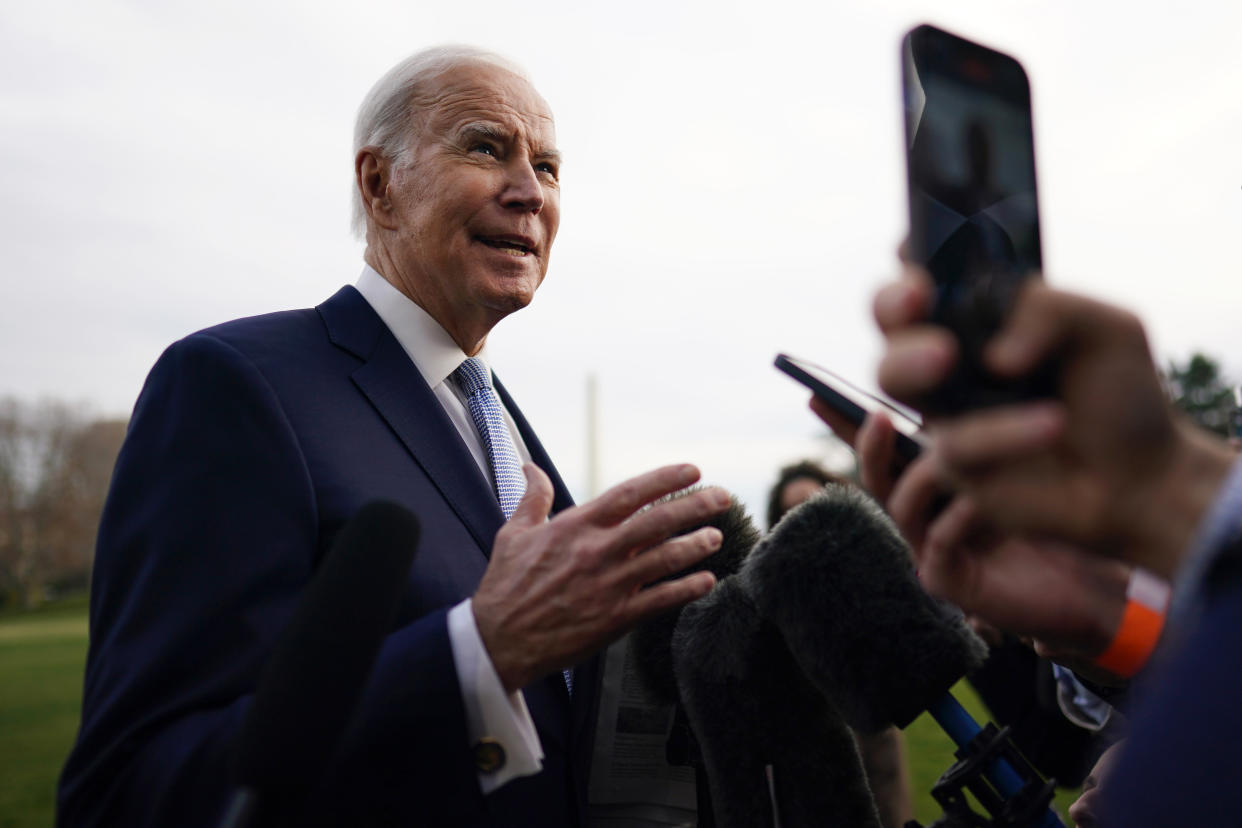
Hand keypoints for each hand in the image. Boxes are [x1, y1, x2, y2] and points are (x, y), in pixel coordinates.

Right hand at [473, 463, 728, 691]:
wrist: (499, 640)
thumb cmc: (505, 586)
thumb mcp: (514, 533)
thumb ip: (532, 498)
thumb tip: (530, 467)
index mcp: (576, 526)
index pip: (630, 494)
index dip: (665, 479)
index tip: (693, 470)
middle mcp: (598, 551)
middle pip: (657, 521)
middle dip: (695, 506)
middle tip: (724, 496)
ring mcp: (609, 585)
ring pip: (665, 559)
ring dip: (696, 546)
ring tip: (717, 536)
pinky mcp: (615, 618)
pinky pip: (660, 600)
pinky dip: (687, 589)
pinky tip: (707, 580)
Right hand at [811, 401, 1129, 659]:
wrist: (1127, 533)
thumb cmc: (1095, 460)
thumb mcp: (1045, 408)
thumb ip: (1003, 383)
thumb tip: (979, 353)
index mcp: (941, 458)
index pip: (878, 432)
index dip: (842, 413)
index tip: (814, 389)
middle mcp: (931, 500)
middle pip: (875, 468)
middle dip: (863, 440)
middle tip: (877, 415)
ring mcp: (935, 541)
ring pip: (902, 501)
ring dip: (929, 470)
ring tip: (951, 446)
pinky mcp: (952, 579)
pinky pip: (936, 544)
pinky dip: (955, 520)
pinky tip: (981, 504)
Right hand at [873, 267, 1234, 576]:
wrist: (1139, 477)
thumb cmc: (1119, 397)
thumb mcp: (1106, 329)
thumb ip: (1048, 311)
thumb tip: (993, 355)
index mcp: (985, 312)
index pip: (929, 270)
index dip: (910, 258)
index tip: (916, 252)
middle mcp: (953, 354)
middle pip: (889, 318)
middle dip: (891, 302)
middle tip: (916, 298)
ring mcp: (946, 406)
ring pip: (892, 376)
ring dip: (911, 360)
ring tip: (946, 356)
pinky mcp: (952, 463)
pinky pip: (955, 440)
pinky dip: (1004, 430)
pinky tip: (1051, 424)